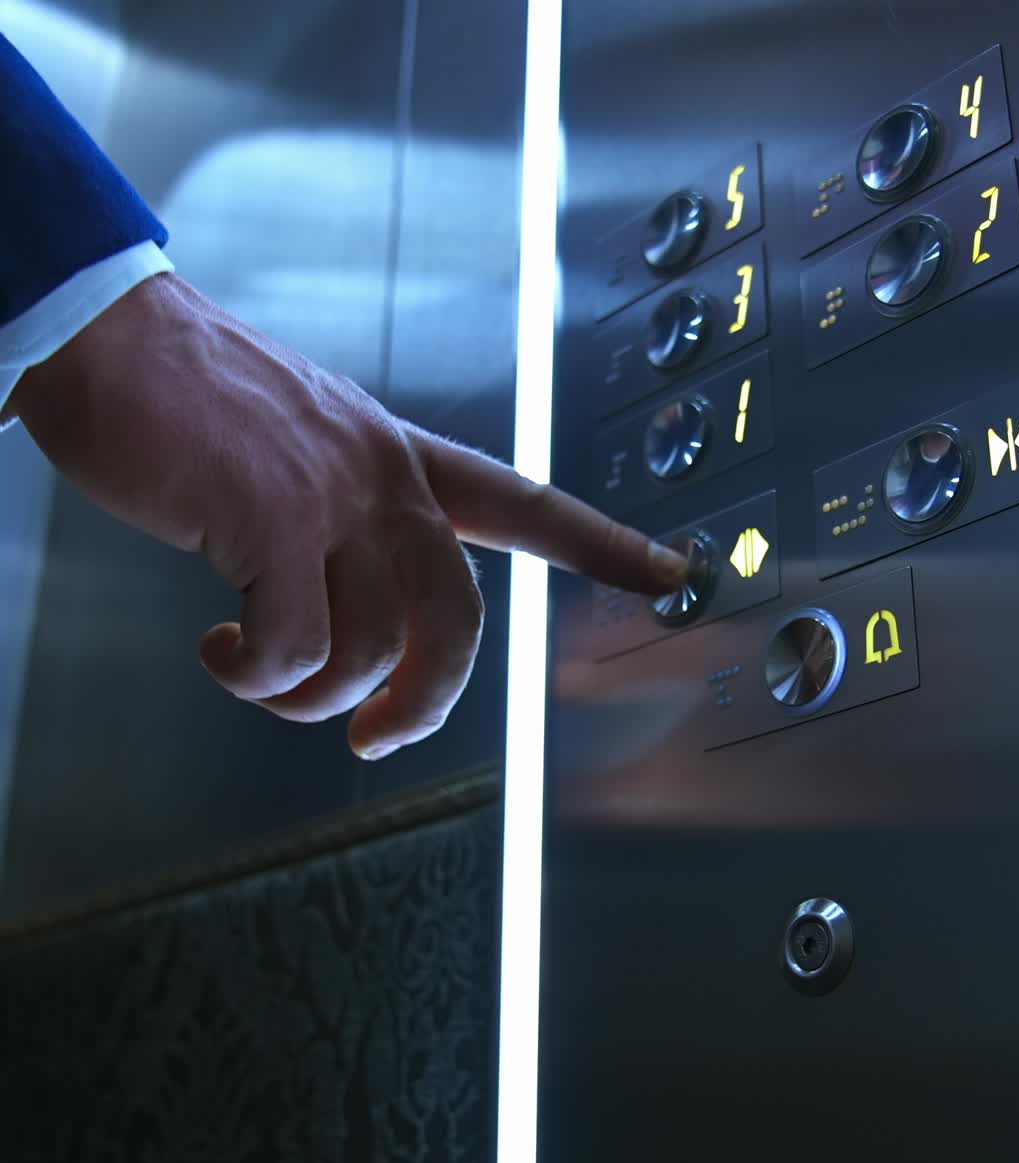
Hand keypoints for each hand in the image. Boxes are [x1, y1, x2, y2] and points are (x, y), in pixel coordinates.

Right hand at [8, 273, 686, 759]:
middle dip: (427, 702)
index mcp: (402, 460)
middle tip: (378, 741)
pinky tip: (221, 650)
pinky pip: (288, 650)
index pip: (528, 505)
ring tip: (256, 675)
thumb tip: (339, 606)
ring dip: (309, 697)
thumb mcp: (304, 447)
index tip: (673, 574)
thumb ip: (345, 515)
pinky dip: (253, 675)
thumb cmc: (195, 394)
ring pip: (371, 649)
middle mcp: (384, 481)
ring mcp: (331, 500)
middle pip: (459, 619)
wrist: (109, 331)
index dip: (605, 547)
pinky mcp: (269, 523)